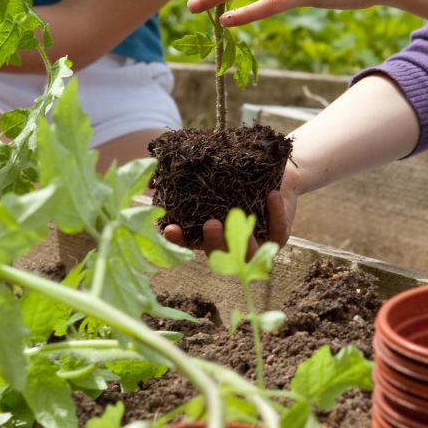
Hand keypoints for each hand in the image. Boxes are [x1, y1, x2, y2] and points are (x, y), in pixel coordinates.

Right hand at [161, 163, 299, 254]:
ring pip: (248, 253)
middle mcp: (229, 243)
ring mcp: (254, 243)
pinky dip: (275, 215)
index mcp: (208, 232)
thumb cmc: (239, 176)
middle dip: (214, 242)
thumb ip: (180, 178)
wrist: (276, 174)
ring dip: (243, 239)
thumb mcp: (212, 174)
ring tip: (239, 217)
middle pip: (218, 253)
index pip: (189, 242)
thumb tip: (150, 181)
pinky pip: (277, 232)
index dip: (178, 241)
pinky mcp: (277, 237)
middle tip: (211, 224)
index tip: (171, 229)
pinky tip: (272, 196)